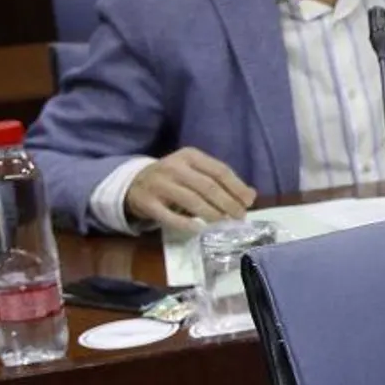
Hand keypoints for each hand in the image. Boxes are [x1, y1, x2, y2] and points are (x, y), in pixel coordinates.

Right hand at [124, 148, 256, 230]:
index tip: (248, 202)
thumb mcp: (196, 172)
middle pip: (208, 186)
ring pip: (192, 201)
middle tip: (239, 217)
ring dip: (212, 214)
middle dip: (228, 203)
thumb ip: (222, 181)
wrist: (134, 183)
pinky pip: (170, 216)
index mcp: (190, 156)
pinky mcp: (147, 203)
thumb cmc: (174, 178)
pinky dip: (186, 224)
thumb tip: (251, 195)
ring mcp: (159, 184)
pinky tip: (200, 229)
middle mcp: (174, 167)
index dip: (237, 187)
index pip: (219, 171)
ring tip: (225, 223)